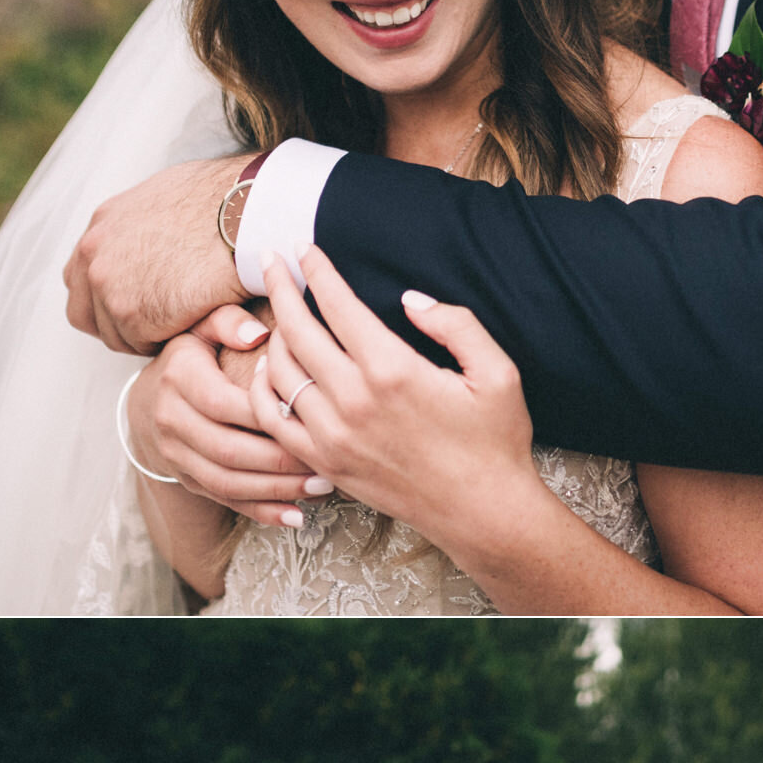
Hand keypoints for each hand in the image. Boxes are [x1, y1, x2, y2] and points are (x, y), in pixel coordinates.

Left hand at [65, 155, 250, 352]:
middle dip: (116, 326)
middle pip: (84, 312)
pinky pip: (142, 344)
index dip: (106, 300)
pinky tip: (194, 324)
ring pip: (115, 335)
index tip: (137, 307)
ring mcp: (108, 283)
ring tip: (185, 322)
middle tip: (157, 328)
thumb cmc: (227, 205)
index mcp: (104, 223)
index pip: (81, 276)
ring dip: (146, 336)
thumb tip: (155, 243)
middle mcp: (94, 251)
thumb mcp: (169, 200)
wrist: (245, 216)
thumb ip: (146, 228)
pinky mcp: (131, 313)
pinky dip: (168, 341)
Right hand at [128, 314, 333, 523]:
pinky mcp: (189, 480)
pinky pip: (226, 500)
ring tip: (320, 487)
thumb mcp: (203, 328)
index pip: (222, 402)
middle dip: (279, 461)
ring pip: (228, 481)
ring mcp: (177, 455)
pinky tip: (295, 516)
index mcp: (179, 377)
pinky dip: (261, 511)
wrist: (150, 402)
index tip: (306, 415)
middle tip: (325, 463)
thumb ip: (229, 321)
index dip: (263, 413)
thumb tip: (257, 333)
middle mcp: (171, 419)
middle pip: (228, 449)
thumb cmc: (193, 358)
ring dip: (276, 489)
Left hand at [248, 246, 540, 548]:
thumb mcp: (498, 373)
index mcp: (393, 371)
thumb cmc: (495, 442)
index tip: (304, 249)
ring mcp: (334, 436)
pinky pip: (274, 421)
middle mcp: (354, 401)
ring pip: (280, 372)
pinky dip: (264, 390)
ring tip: (280, 313)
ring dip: (274, 334)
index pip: (337, 305)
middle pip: (297, 330)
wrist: (483, 513)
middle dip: (279, 288)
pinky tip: (272, 371)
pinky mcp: (326, 464)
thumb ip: (456, 325)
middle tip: (270, 262)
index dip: (316, 271)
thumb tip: (409, 299)